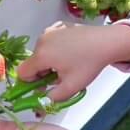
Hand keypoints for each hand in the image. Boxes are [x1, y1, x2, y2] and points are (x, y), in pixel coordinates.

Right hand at [15, 21, 129, 102]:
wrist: (107, 42)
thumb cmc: (89, 64)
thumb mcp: (71, 87)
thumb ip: (52, 98)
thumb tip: (41, 104)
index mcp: (41, 55)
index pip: (22, 73)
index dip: (31, 83)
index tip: (46, 86)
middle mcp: (41, 40)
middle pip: (33, 62)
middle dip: (43, 72)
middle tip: (62, 77)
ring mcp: (50, 30)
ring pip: (42, 52)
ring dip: (50, 61)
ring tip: (69, 64)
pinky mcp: (59, 25)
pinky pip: (50, 41)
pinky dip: (56, 49)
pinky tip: (72, 51)